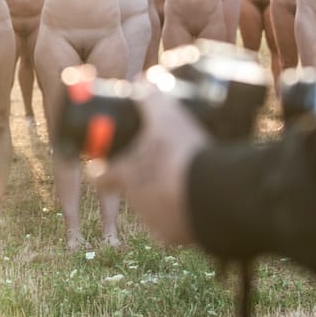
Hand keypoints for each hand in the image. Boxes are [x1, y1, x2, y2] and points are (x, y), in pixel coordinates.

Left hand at [91, 71, 208, 245]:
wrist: (216, 195)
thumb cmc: (183, 154)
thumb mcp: (166, 116)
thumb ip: (152, 95)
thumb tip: (147, 79)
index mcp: (124, 173)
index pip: (99, 175)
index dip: (103, 168)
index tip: (110, 162)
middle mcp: (134, 200)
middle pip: (131, 190)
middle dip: (142, 179)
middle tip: (161, 164)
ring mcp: (154, 221)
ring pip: (153, 208)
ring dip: (163, 196)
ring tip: (184, 180)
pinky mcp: (176, 237)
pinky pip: (176, 225)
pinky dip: (183, 214)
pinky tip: (197, 199)